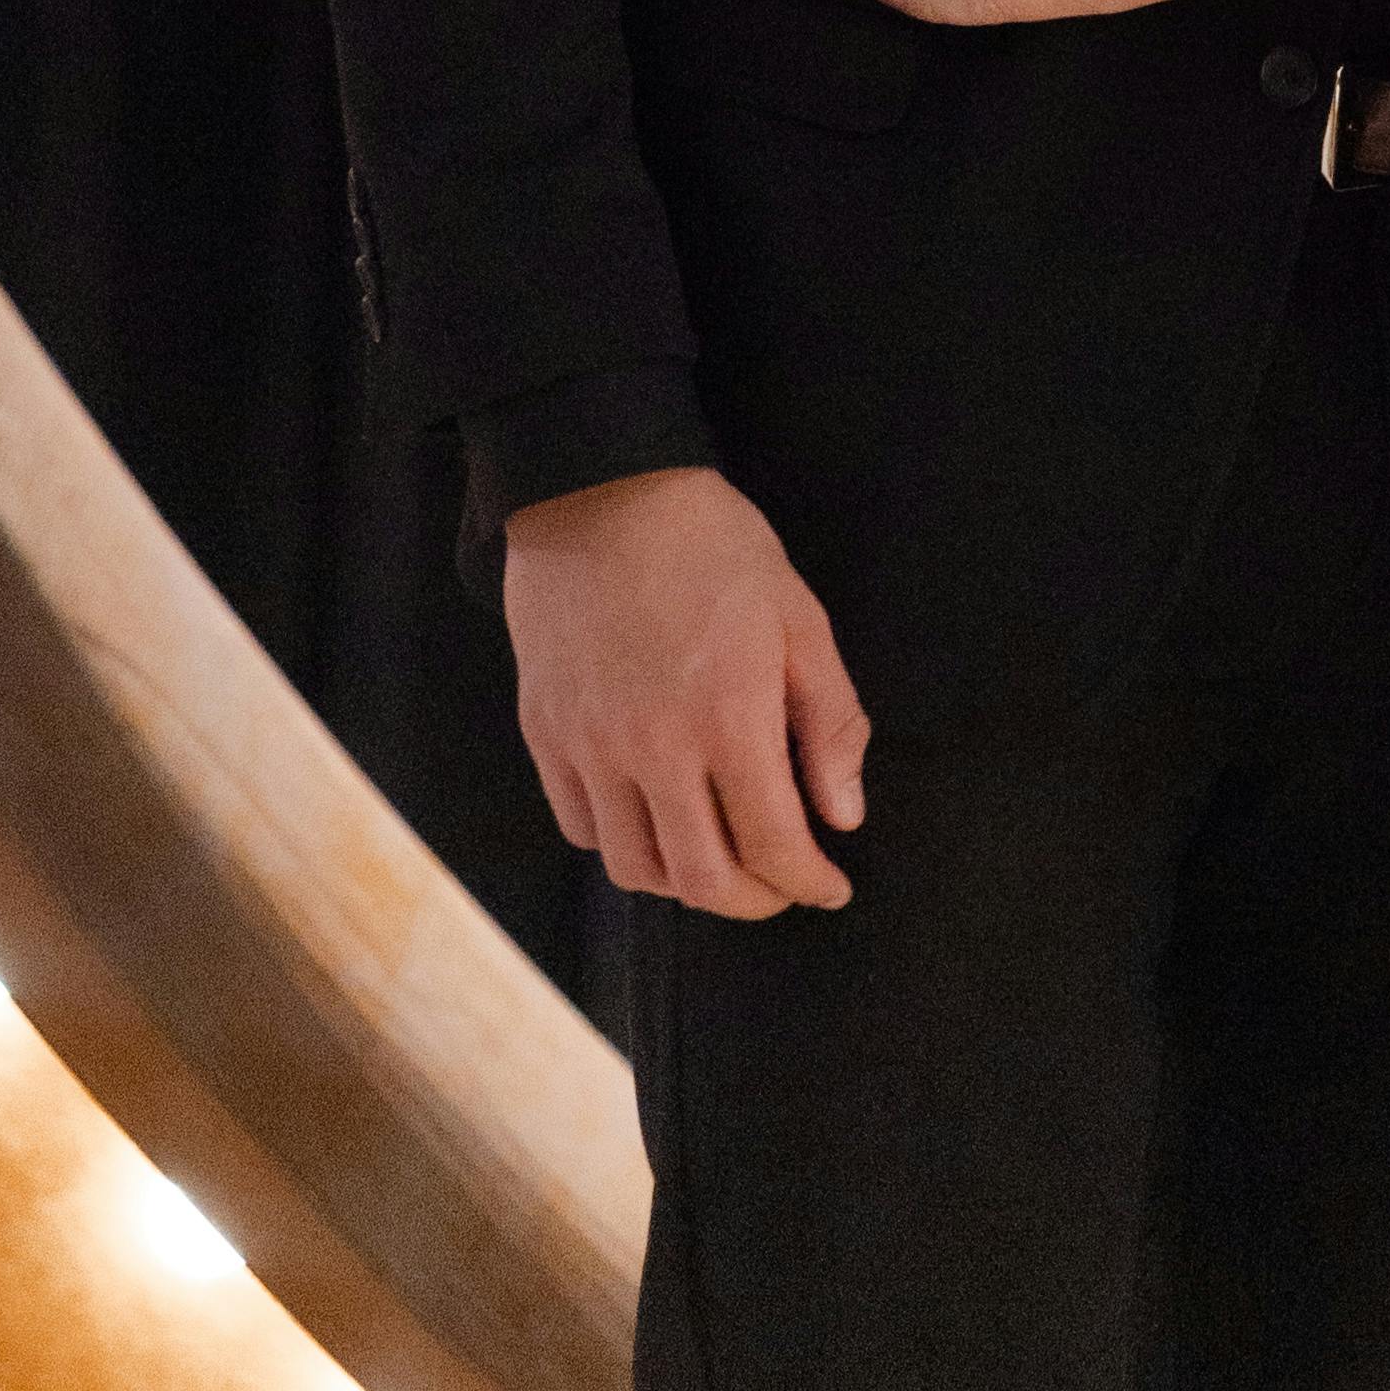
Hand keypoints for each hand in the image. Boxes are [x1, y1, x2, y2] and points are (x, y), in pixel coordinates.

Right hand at [502, 464, 868, 915]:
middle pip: (702, 880)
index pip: (773, 844)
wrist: (600, 490)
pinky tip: (657, 823)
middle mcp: (652, 748)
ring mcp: (590, 747)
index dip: (808, 882)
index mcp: (727, 716)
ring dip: (686, 884)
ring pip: (635, 869)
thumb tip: (842, 814)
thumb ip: (829, 721)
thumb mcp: (799, 617)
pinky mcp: (546, 735)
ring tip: (721, 860)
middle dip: (755, 900)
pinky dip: (624, 847)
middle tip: (782, 885)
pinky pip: (581, 829)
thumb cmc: (712, 545)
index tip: (831, 887)